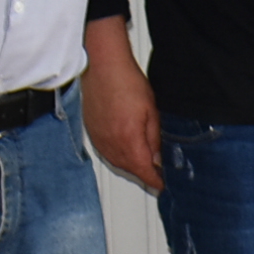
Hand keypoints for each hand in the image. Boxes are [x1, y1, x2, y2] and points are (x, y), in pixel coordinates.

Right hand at [83, 16, 161, 191]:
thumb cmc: (127, 83)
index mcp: (129, 140)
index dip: (154, 181)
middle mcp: (111, 144)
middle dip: (143, 174)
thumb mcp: (152, 112)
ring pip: (116, 163)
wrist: (104, 67)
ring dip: (130, 166)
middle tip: (156, 176)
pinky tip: (125, 153)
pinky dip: (117, 157)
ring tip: (143, 165)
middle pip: (129, 169)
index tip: (162, 186)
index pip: (143, 170)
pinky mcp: (91, 132)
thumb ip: (154, 139)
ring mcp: (99, 139)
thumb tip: (157, 158)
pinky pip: (105, 153)